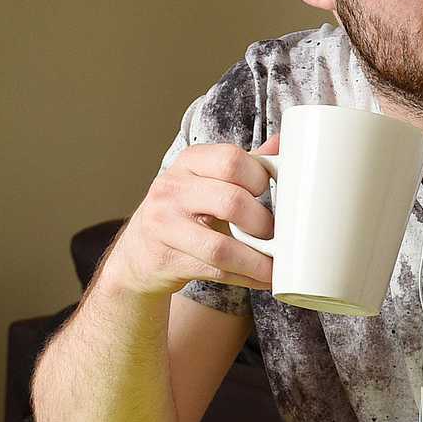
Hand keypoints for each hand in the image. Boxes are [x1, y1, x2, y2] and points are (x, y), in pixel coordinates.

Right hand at [102, 137, 278, 297]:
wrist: (139, 251)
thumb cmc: (184, 210)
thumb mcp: (208, 180)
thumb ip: (245, 165)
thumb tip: (283, 143)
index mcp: (189, 162)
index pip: (231, 159)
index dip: (261, 178)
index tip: (274, 193)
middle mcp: (171, 189)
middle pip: (231, 202)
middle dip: (262, 223)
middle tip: (275, 233)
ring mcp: (164, 225)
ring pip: (221, 247)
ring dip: (257, 260)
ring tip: (275, 264)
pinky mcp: (165, 259)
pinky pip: (216, 271)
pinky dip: (247, 276)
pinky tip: (263, 278)